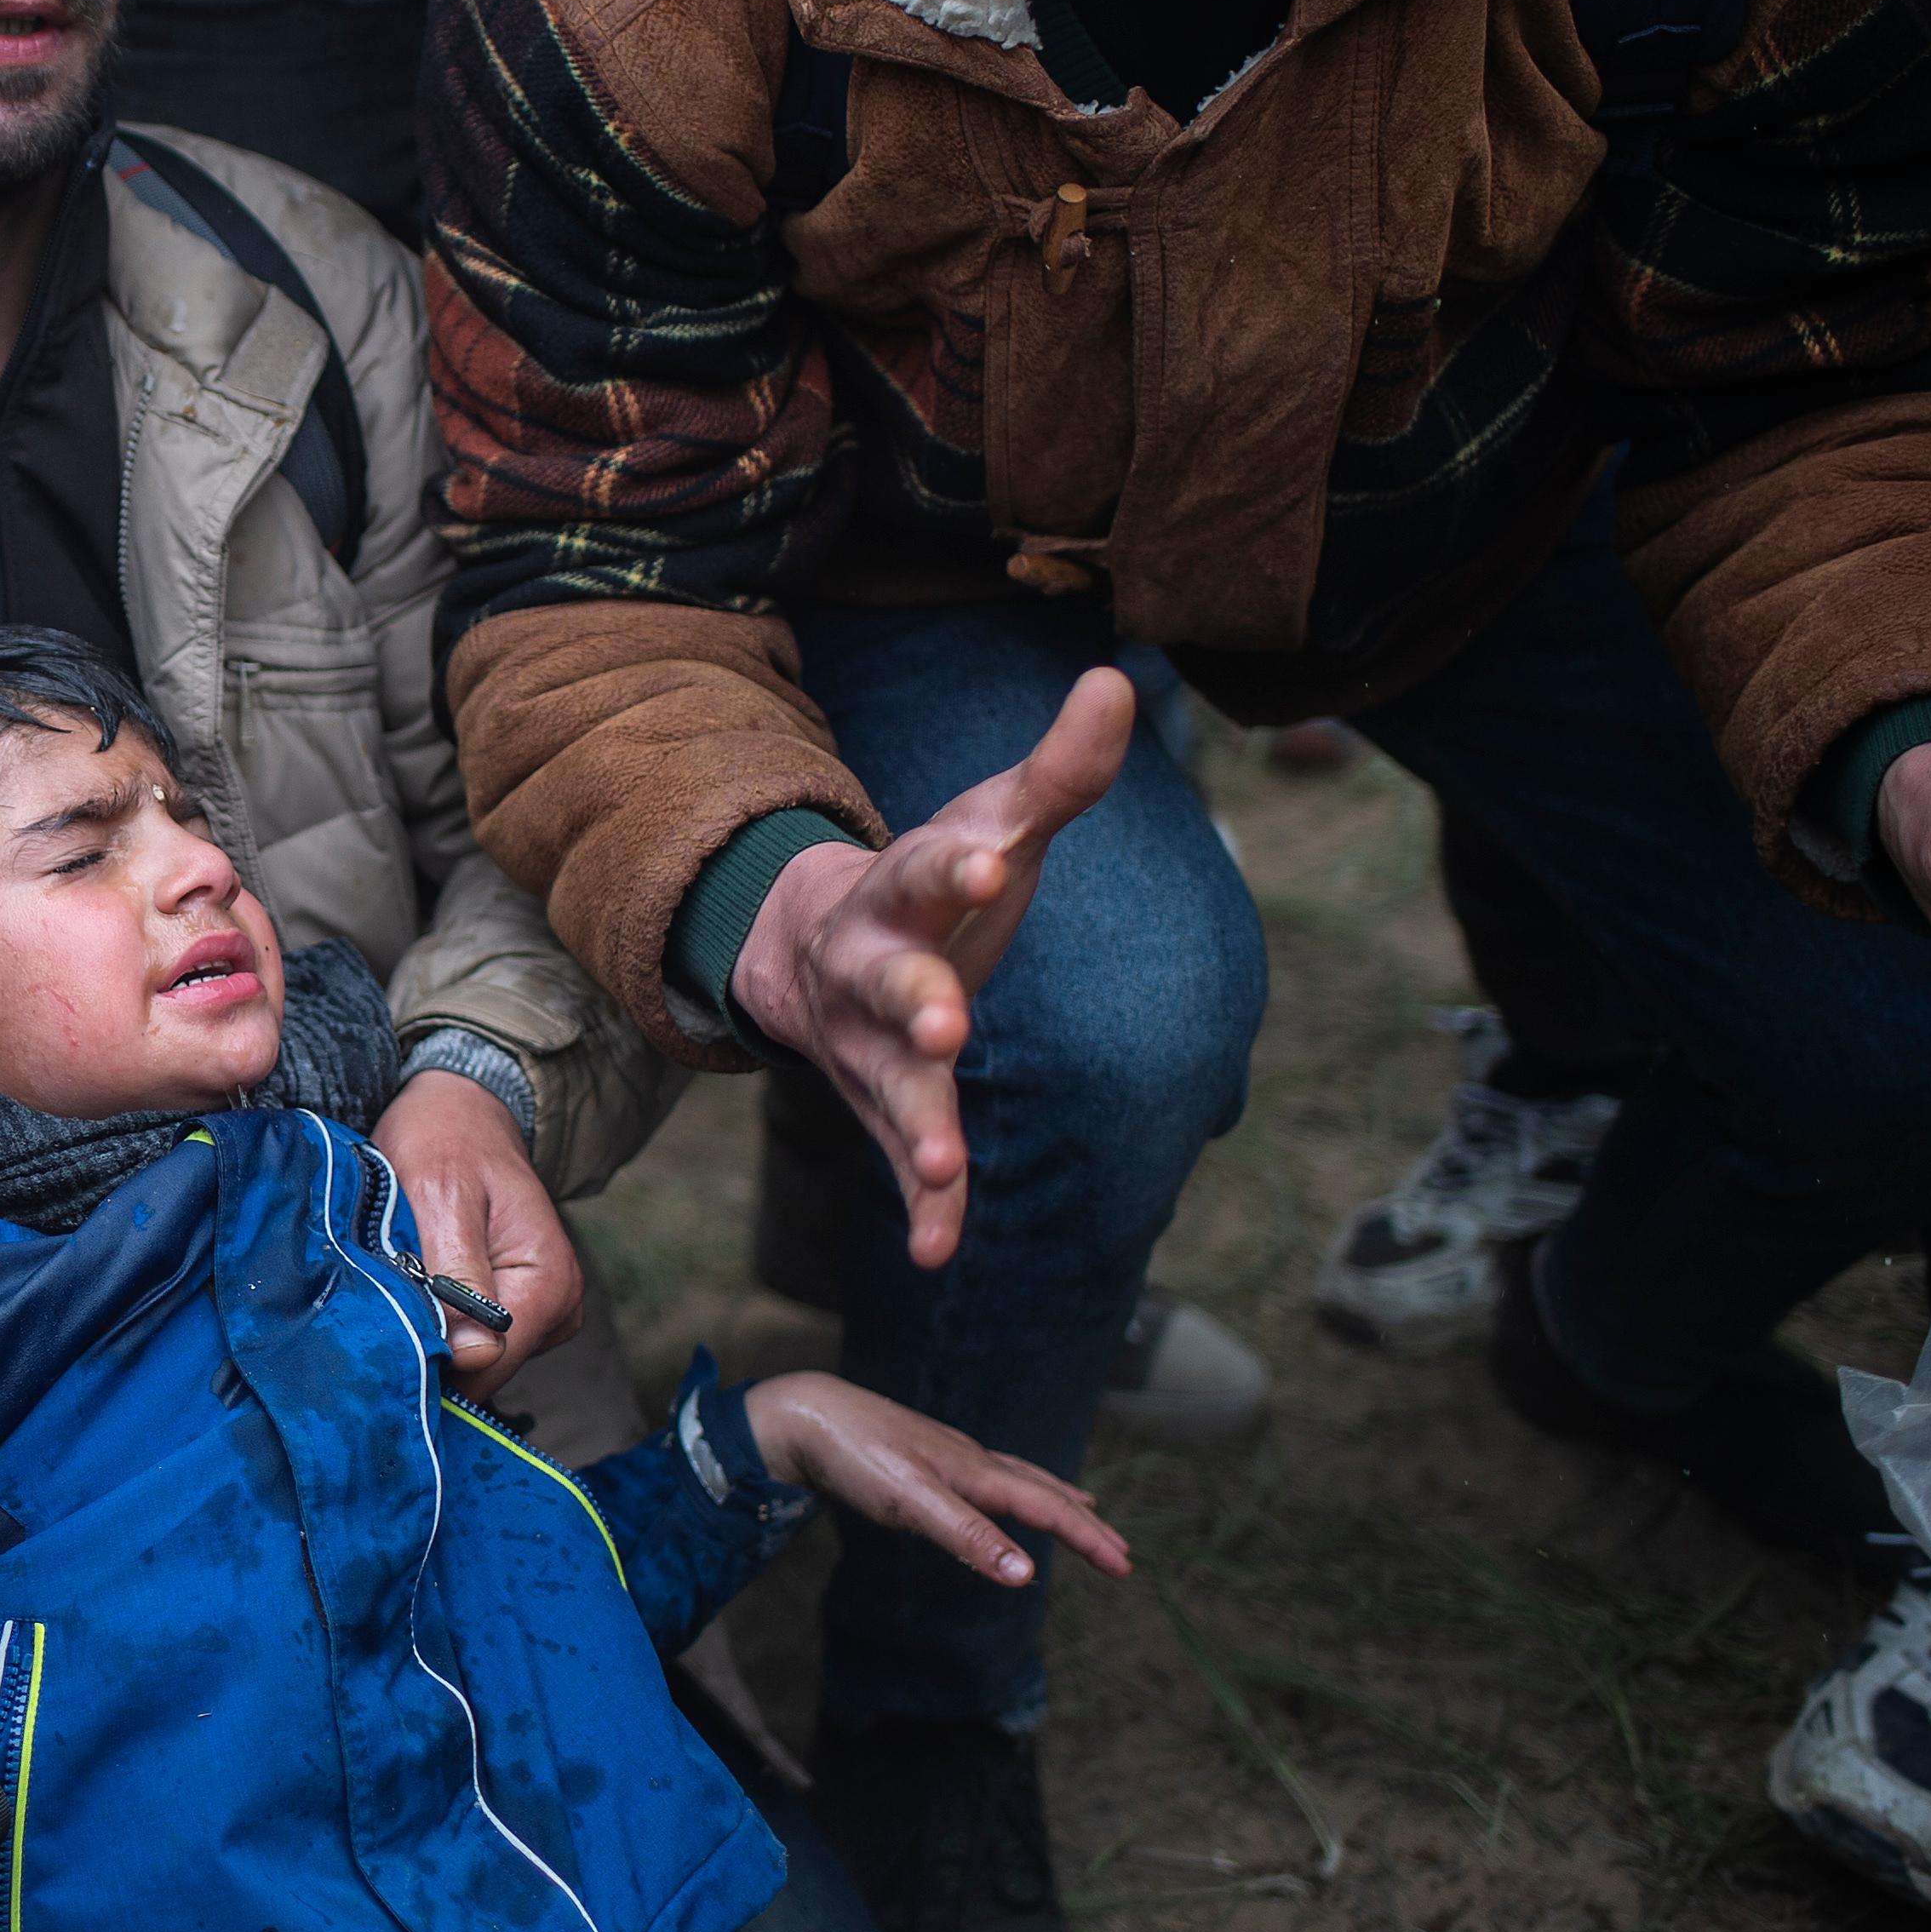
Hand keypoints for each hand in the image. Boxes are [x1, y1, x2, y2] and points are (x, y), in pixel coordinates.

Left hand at [371, 1069, 581, 1391]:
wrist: (459, 1113)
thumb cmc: (446, 1142)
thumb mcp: (441, 1197)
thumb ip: (458, 1276)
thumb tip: (475, 1357)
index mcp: (549, 1283)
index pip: (489, 1364)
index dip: (433, 1358)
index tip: (384, 1332)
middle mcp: (559, 1307)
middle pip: (483, 1367)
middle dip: (432, 1340)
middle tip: (389, 1288)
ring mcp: (543, 1312)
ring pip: (476, 1357)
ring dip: (434, 1326)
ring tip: (407, 1270)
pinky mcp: (521, 1309)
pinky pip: (475, 1337)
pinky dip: (442, 1316)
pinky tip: (423, 1278)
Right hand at [728, 669, 1130, 1269]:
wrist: (812, 952)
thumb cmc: (931, 884)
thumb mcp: (989, 820)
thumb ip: (1058, 771)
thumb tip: (1118, 680)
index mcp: (904, 891)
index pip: (931, 869)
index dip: (960, 865)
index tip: (995, 858)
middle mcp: (875, 970)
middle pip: (893, 987)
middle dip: (917, 1005)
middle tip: (948, 1024)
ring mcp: (873, 1047)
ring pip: (893, 1086)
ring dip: (917, 1125)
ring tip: (944, 1165)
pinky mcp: (886, 1108)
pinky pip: (902, 1161)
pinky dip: (923, 1210)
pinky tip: (940, 1251)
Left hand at [741, 1372, 1127, 1586]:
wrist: (802, 1416)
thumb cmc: (854, 1456)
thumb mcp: (910, 1503)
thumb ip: (968, 1537)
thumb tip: (1028, 1576)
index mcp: (974, 1471)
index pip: (1046, 1509)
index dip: (1087, 1539)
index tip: (1124, 1567)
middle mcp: (969, 1458)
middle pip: (1041, 1491)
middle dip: (1083, 1523)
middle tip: (1121, 1552)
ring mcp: (945, 1455)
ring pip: (1015, 1478)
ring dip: (1053, 1497)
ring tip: (1082, 1507)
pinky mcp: (920, 1457)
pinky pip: (984, 1475)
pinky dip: (1010, 1488)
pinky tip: (997, 1490)